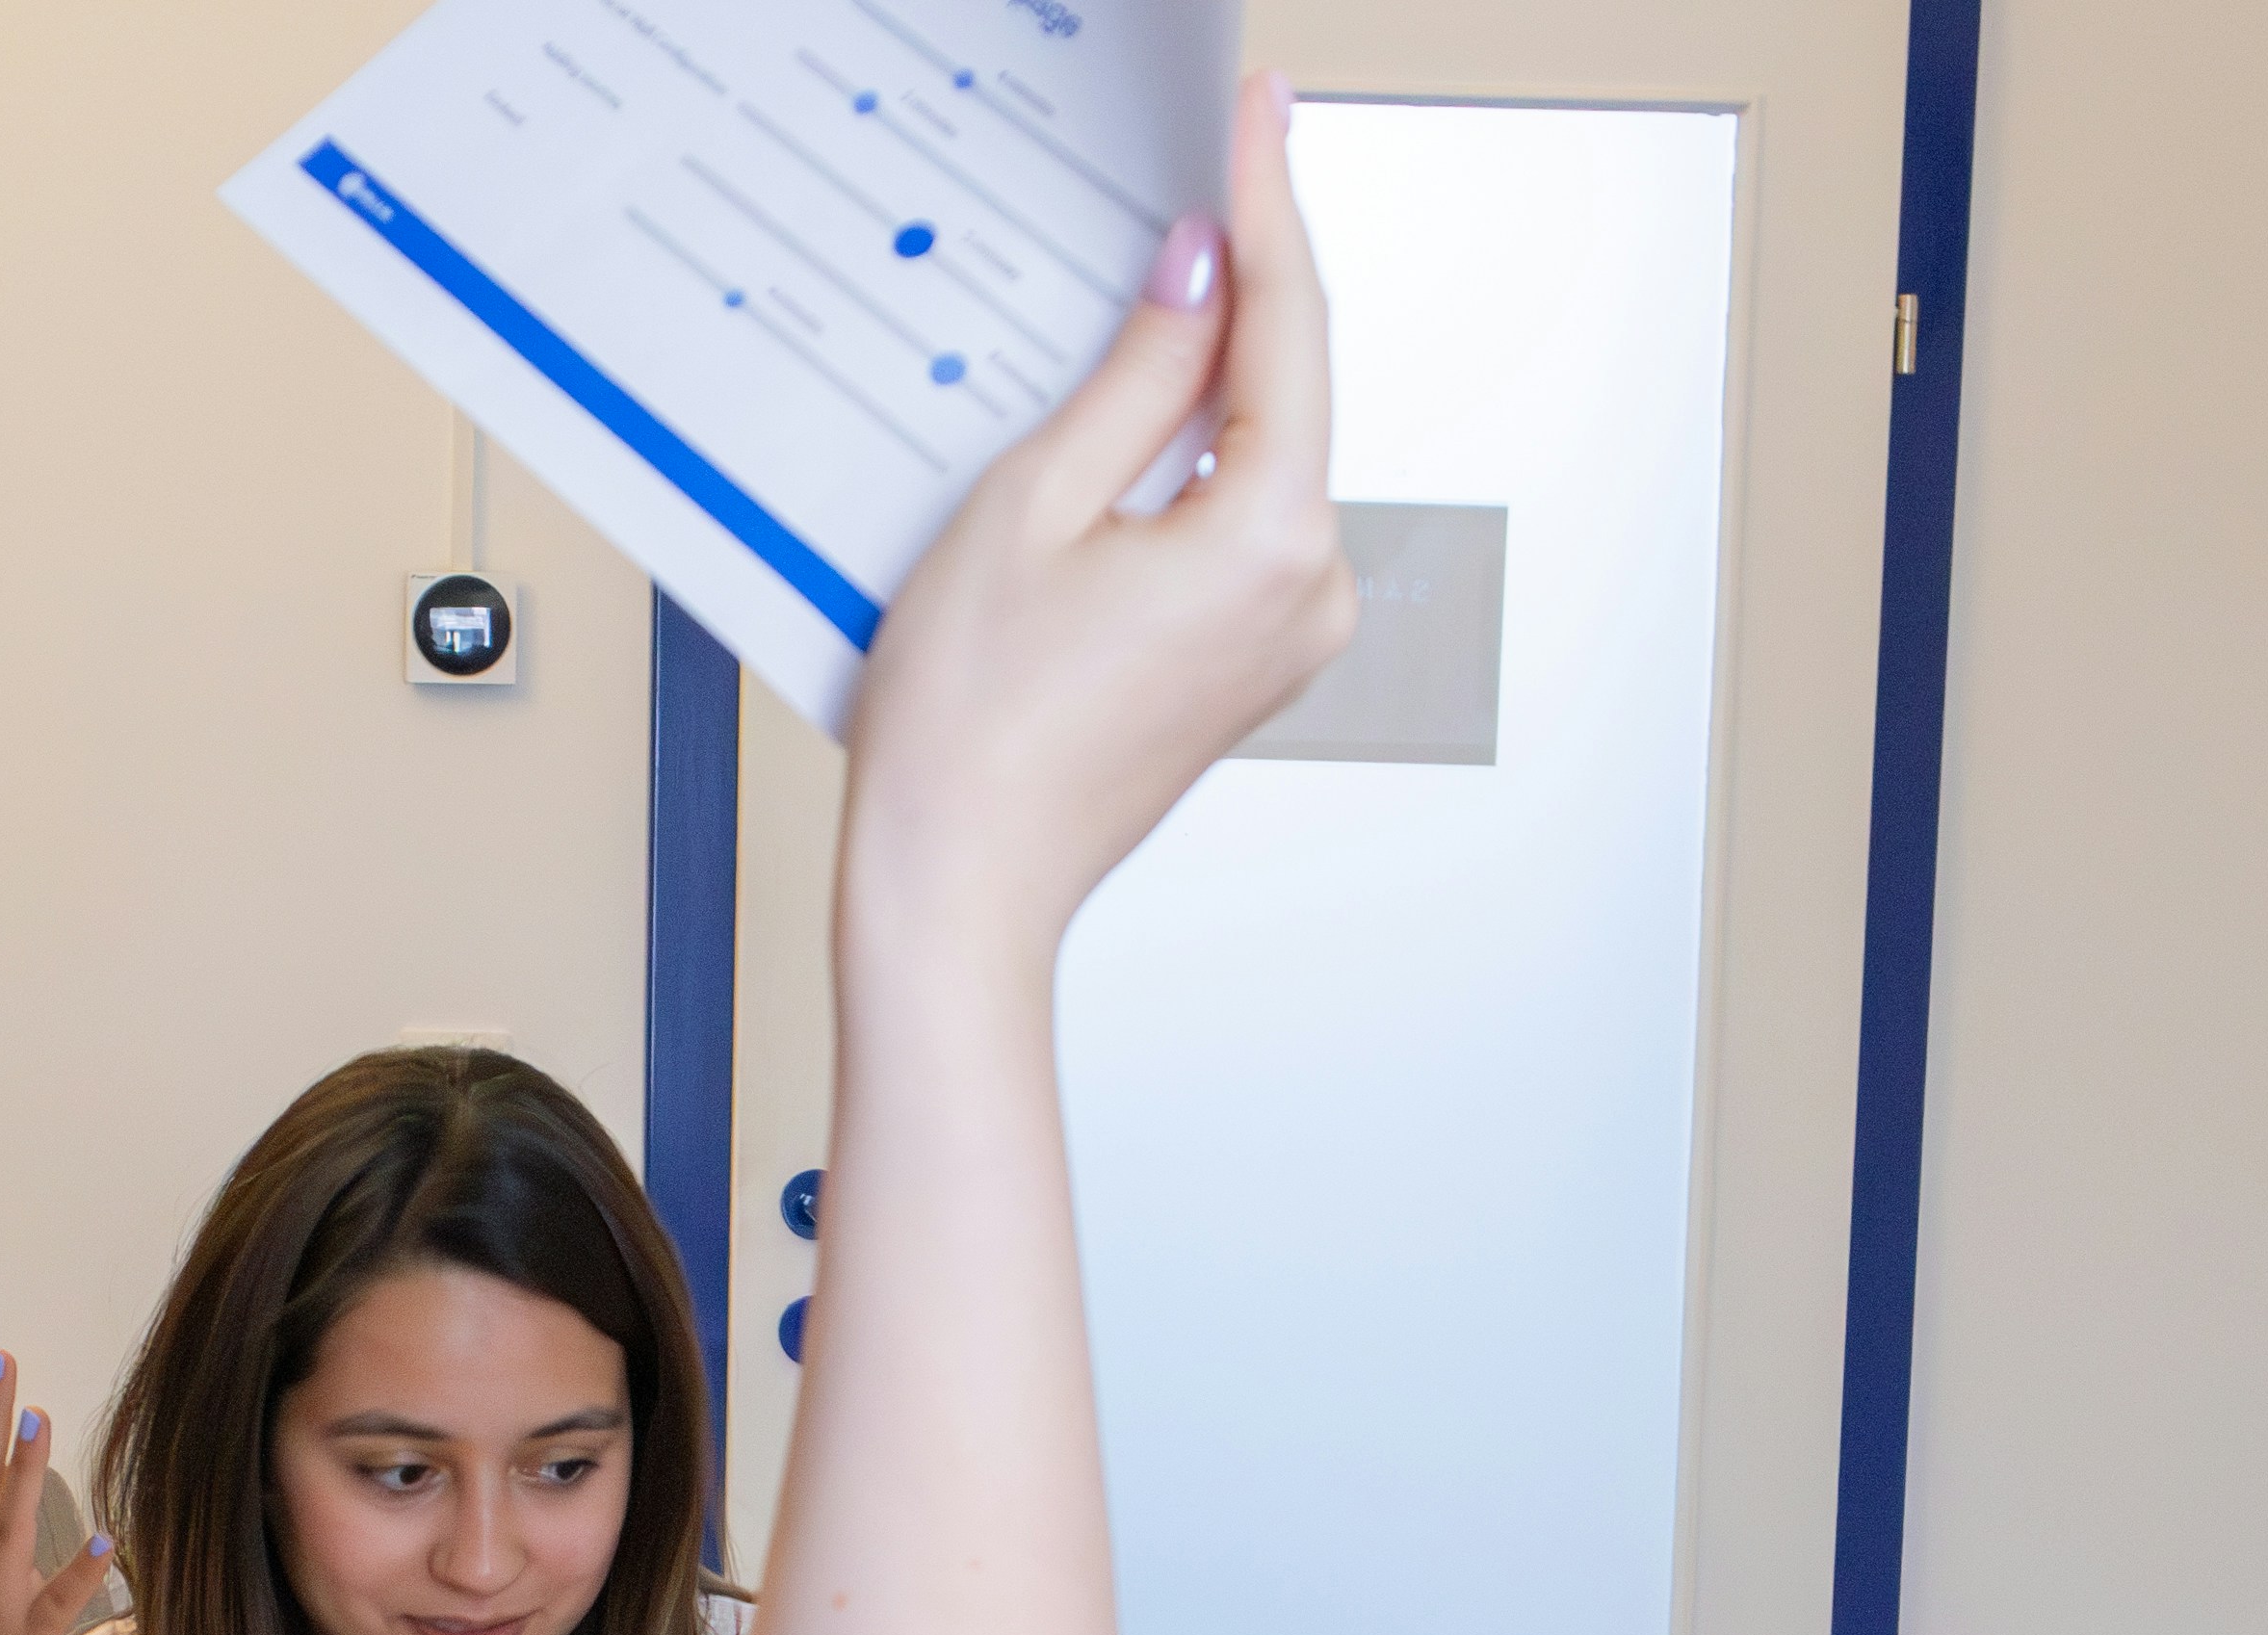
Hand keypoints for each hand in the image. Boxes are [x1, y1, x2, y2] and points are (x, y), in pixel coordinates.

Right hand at [843, 70, 1353, 957]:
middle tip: (1210, 162)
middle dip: (1243, 278)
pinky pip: (1240, 519)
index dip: (1267, 201)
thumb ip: (1135, 376)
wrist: (957, 885)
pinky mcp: (1253, 662)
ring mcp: (1291, 635)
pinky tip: (1139, 411)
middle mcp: (1310, 591)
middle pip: (1285, 386)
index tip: (1258, 116)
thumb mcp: (1033, 506)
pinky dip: (1196, 455)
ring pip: (1262, 452)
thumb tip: (1197, 274)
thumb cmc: (971, 735)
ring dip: (1209, 371)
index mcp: (1271, 540)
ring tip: (1150, 283)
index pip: (1286, 324)